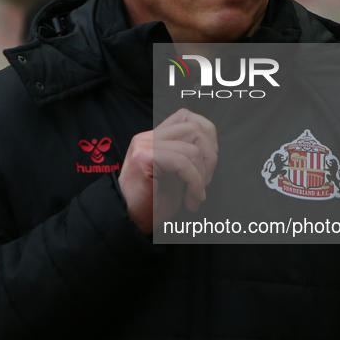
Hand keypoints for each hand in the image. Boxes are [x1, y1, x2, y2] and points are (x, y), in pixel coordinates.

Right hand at [119, 109, 217, 233]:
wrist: (129, 222)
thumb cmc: (152, 204)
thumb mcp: (175, 175)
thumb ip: (188, 158)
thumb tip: (211, 151)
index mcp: (155, 137)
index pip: (187, 117)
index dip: (207, 138)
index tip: (208, 166)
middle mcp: (148, 137)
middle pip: (194, 128)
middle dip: (209, 157)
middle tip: (205, 183)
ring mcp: (144, 145)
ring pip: (191, 147)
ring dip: (202, 175)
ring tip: (196, 195)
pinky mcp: (144, 157)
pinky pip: (182, 162)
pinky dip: (195, 182)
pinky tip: (192, 199)